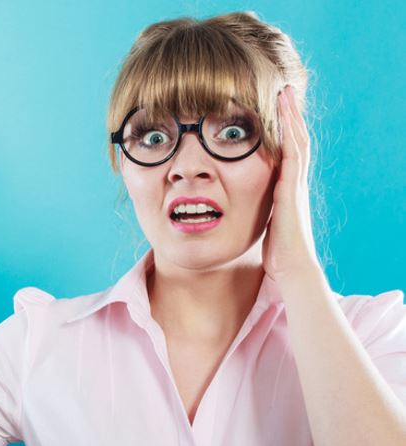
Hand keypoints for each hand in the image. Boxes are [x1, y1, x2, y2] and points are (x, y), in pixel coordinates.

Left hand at [261, 84, 322, 283]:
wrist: (290, 269)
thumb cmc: (275, 253)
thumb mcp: (260, 225)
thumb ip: (254, 212)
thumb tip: (234, 211)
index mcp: (284, 189)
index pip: (283, 152)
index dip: (280, 131)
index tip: (273, 109)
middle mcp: (293, 183)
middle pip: (293, 140)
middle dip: (288, 116)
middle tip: (284, 89)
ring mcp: (296, 184)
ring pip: (296, 141)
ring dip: (291, 117)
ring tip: (286, 92)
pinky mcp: (293, 189)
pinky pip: (294, 154)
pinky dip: (291, 133)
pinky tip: (286, 116)